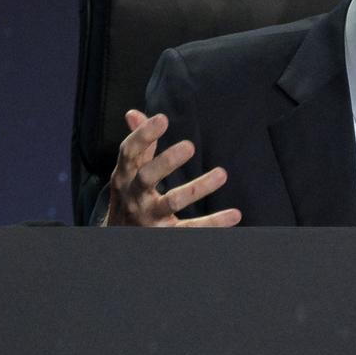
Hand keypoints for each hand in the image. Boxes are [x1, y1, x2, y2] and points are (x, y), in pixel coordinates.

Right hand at [102, 111, 241, 226]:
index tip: (163, 119)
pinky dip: (214, 222)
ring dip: (198, 188)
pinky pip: (192, 229)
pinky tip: (234, 215)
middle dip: (166, 161)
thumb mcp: (128, 174)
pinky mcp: (166, 234)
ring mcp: (150, 217)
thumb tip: (134, 113)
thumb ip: (139, 147)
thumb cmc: (130, 199)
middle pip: (147, 176)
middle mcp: (134, 196)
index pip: (129, 152)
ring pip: (174, 202)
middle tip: (190, 145)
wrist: (120, 241)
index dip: (143, 135)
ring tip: (222, 174)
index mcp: (124, 176)